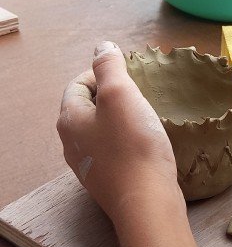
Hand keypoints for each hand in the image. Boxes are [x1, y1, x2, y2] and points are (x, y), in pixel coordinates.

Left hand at [57, 41, 183, 218]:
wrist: (147, 200)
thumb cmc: (133, 144)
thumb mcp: (120, 95)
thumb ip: (109, 67)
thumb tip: (102, 46)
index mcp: (70, 120)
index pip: (77, 84)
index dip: (100, 72)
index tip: (129, 74)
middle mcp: (72, 143)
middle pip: (88, 108)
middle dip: (112, 95)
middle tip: (140, 92)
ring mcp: (89, 166)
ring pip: (101, 130)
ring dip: (121, 118)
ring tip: (146, 114)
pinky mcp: (108, 180)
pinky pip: (113, 150)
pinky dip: (127, 139)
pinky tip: (146, 142)